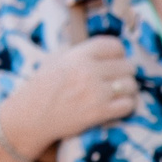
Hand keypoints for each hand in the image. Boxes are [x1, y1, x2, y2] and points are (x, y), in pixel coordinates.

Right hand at [0, 37, 135, 157]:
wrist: (30, 116)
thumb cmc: (41, 87)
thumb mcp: (56, 60)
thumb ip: (80, 54)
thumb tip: (104, 51)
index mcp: (79, 55)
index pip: (114, 45)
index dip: (119, 53)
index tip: (116, 60)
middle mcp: (89, 71)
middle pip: (128, 66)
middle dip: (125, 73)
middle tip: (118, 80)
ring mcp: (96, 92)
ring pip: (131, 85)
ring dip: (128, 90)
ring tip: (119, 93)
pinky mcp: (100, 112)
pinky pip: (129, 105)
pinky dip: (127, 105)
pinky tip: (118, 106)